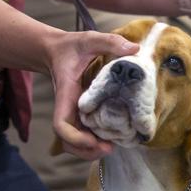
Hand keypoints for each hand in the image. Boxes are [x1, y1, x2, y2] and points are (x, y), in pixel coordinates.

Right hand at [46, 30, 139, 159]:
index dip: (74, 138)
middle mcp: (67, 108)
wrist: (56, 51)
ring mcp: (72, 114)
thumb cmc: (73, 47)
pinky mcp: (78, 115)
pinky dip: (93, 143)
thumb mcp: (90, 40)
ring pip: (73, 143)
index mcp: (67, 95)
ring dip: (90, 151)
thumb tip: (134, 48)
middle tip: (110, 148)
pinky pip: (82, 135)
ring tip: (111, 147)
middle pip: (67, 141)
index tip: (93, 140)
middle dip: (86, 150)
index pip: (61, 125)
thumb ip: (110, 42)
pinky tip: (110, 138)